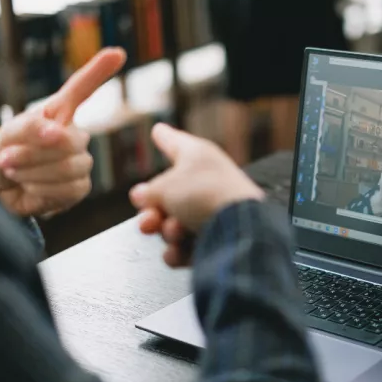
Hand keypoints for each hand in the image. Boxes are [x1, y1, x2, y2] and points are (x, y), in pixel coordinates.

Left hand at [0, 48, 125, 216]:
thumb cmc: (4, 154)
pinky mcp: (80, 187)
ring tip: (14, 173)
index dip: (98, 72)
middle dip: (32, 153)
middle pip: (70, 141)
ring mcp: (81, 162)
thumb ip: (30, 126)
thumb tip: (55, 131)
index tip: (117, 53)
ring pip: (68, 167)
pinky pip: (68, 188)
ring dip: (31, 173)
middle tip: (6, 159)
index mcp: (59, 115)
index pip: (80, 90)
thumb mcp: (8, 134)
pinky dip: (40, 191)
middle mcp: (75, 136)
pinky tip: (30, 189)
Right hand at [130, 124, 264, 266]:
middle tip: (149, 220)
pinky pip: (186, 245)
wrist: (238, 229)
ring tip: (175, 231)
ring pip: (174, 223)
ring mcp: (212, 210)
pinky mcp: (217, 237)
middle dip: (153, 211)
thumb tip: (142, 196)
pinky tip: (179, 250)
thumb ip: (149, 191)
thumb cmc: (205, 195)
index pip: (175, 142)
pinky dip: (180, 250)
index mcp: (198, 157)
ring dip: (168, 231)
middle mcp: (206, 180)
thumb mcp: (165, 186)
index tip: (158, 130)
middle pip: (168, 195)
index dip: (164, 137)